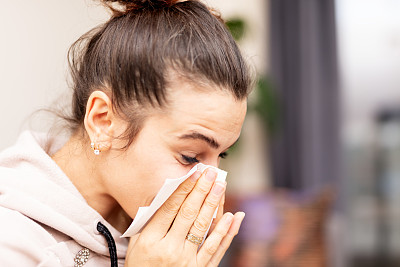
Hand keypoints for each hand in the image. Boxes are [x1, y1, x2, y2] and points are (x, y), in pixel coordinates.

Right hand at [125, 168, 244, 266]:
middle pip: (189, 214)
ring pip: (203, 228)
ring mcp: (186, 261)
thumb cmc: (141, 264)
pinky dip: (224, 232)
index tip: (194, 173)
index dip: (183, 189)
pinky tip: (231, 216)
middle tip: (211, 173)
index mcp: (150, 240)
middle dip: (201, 190)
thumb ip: (150, 221)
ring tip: (220, 186)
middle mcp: (169, 249)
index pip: (170, 208)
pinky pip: (214, 248)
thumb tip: (167, 194)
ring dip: (213, 205)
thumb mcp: (137, 243)